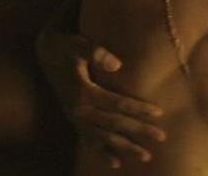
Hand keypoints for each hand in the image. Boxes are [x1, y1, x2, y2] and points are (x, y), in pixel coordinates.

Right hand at [34, 29, 165, 166]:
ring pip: (103, 137)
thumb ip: (96, 53)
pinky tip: (115, 163)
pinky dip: (102, 152)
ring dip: (124, 148)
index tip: (159, 113)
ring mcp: (75, 118)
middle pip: (114, 124)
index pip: (116, 104)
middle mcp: (78, 110)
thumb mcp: (78, 44)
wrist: (45, 52)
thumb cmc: (66, 45)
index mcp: (82, 92)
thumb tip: (117, 65)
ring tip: (145, 156)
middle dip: (138, 131)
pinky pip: (88, 140)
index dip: (138, 109)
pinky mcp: (74, 120)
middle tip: (162, 137)